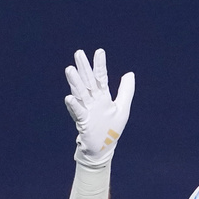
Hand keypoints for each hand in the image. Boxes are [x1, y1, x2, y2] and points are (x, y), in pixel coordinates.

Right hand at [64, 49, 134, 165]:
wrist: (104, 147)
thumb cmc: (112, 127)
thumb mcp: (122, 107)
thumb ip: (126, 91)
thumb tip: (129, 73)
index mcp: (103, 96)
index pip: (100, 77)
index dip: (100, 64)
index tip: (99, 51)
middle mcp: (93, 100)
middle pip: (87, 81)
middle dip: (83, 67)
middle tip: (79, 53)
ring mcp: (87, 109)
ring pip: (80, 93)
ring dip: (75, 82)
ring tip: (70, 69)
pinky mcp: (83, 121)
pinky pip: (77, 112)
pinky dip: (74, 105)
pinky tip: (69, 98)